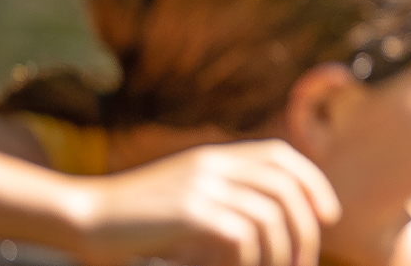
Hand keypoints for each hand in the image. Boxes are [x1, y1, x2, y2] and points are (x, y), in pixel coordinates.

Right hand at [64, 139, 340, 265]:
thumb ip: (227, 200)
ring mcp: (201, 186)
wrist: (85, 218)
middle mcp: (212, 165)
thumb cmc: (136, 221)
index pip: (281, 156)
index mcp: (214, 157)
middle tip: (303, 264)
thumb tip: (276, 226)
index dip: (312, 183)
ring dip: (280, 254)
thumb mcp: (187, 199)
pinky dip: (249, 261)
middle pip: (285, 189)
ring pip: (270, 217)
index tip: (325, 217)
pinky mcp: (189, 212)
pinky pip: (242, 236)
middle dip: (305, 230)